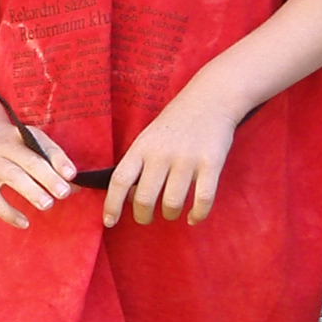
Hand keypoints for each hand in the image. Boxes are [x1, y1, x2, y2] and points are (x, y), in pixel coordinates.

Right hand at [0, 121, 74, 229]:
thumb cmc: (12, 148)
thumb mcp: (29, 146)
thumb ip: (51, 164)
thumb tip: (76, 188)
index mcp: (22, 135)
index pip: (44, 145)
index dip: (59, 159)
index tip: (72, 174)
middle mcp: (5, 146)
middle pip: (29, 161)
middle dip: (48, 177)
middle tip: (63, 192)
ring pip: (13, 176)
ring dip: (32, 191)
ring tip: (47, 204)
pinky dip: (9, 213)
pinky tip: (25, 223)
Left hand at [104, 83, 243, 226]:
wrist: (210, 100)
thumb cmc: (174, 125)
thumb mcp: (147, 138)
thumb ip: (137, 165)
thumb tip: (125, 199)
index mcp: (141, 148)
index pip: (119, 181)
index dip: (111, 205)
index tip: (109, 222)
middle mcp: (161, 154)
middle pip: (144, 198)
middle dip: (143, 216)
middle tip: (146, 218)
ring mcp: (187, 159)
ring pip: (172, 203)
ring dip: (170, 215)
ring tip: (171, 213)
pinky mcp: (211, 163)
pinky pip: (203, 200)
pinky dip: (197, 215)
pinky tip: (193, 218)